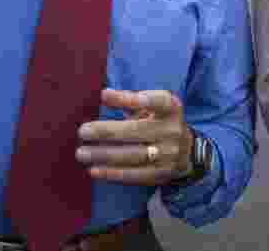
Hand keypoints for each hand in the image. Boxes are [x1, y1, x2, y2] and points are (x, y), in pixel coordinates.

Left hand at [77, 89, 194, 185]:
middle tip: (82, 131)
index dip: (136, 99)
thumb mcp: (154, 106)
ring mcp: (167, 154)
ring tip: (82, 153)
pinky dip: (112, 173)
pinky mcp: (160, 174)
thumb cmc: (161, 121)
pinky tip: (94, 170)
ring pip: (132, 155)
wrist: (187, 152)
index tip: (108, 97)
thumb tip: (105, 94)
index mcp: (171, 109)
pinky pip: (134, 174)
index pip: (157, 101)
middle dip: (107, 131)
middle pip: (136, 130)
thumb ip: (131, 99)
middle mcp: (172, 131)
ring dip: (104, 154)